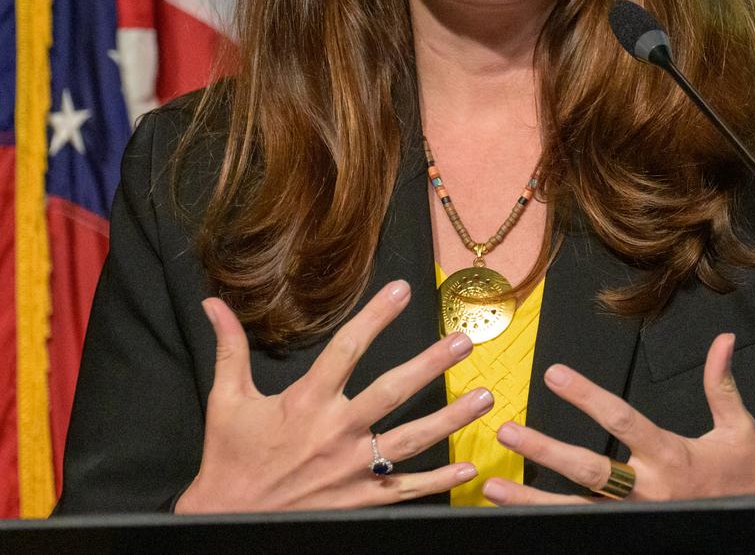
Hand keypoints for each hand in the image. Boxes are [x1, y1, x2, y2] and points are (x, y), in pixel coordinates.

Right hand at [175, 280, 491, 511]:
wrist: (225, 522)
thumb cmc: (228, 459)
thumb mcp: (226, 400)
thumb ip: (229, 348)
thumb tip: (213, 303)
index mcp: (306, 403)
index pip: (347, 349)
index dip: (376, 316)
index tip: (404, 290)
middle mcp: (334, 433)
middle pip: (392, 393)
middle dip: (430, 365)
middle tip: (464, 342)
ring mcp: (351, 470)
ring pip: (411, 440)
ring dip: (451, 418)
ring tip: (484, 396)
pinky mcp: (358, 500)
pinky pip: (406, 489)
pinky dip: (439, 481)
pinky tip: (467, 466)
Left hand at [482, 333, 754, 504]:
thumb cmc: (747, 478)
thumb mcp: (739, 430)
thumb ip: (721, 385)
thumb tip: (723, 340)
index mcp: (670, 455)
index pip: (621, 419)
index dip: (587, 396)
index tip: (554, 375)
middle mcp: (647, 490)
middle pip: (589, 469)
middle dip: (545, 452)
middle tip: (509, 434)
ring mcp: (635, 518)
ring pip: (575, 509)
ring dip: (532, 499)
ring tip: (494, 488)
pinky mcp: (629, 535)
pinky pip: (584, 530)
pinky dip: (551, 527)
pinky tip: (521, 521)